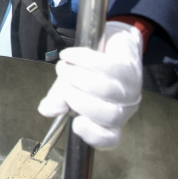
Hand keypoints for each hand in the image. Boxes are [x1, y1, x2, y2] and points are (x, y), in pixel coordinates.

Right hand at [38, 21, 142, 149]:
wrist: (104, 41)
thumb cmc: (86, 71)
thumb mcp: (66, 89)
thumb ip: (57, 101)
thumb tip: (46, 109)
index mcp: (110, 121)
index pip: (109, 138)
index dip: (94, 135)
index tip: (76, 124)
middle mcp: (125, 107)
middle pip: (110, 115)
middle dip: (82, 103)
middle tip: (65, 92)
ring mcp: (131, 86)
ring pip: (106, 90)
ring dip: (77, 78)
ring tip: (62, 68)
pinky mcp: (129, 64)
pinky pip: (106, 65)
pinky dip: (82, 59)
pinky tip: (68, 55)